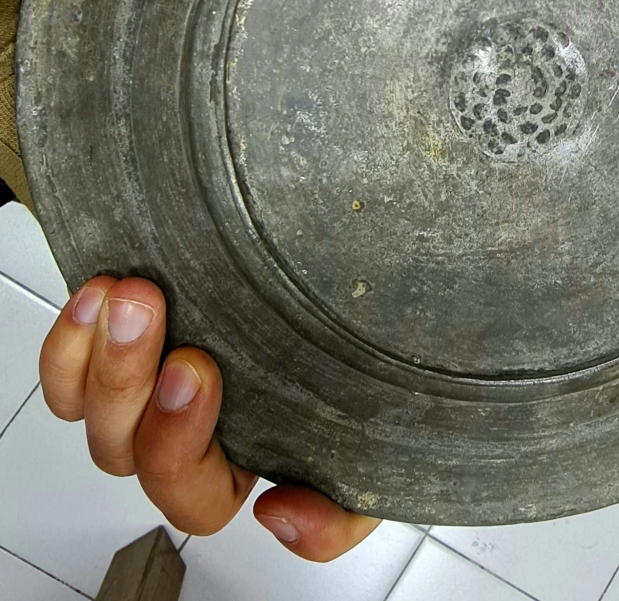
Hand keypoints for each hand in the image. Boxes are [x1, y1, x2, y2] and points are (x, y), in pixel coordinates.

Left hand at [39, 276, 379, 560]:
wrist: (352, 280)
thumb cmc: (361, 360)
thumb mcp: (374, 449)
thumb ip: (343, 509)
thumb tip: (282, 515)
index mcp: (240, 468)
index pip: (195, 498)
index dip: (181, 444)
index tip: (197, 374)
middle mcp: (184, 439)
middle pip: (129, 447)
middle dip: (129, 381)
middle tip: (147, 314)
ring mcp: (145, 395)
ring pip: (93, 410)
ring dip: (100, 354)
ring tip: (126, 296)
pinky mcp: (116, 351)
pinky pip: (67, 372)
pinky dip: (71, 340)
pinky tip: (98, 296)